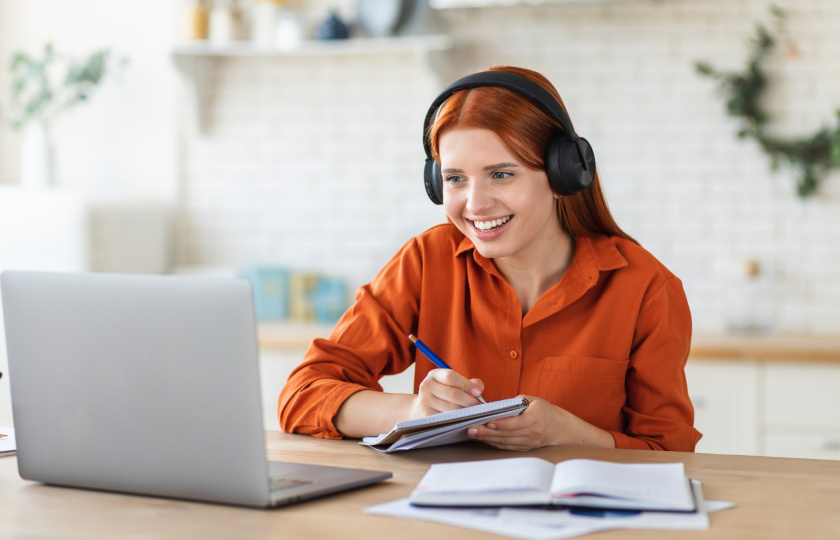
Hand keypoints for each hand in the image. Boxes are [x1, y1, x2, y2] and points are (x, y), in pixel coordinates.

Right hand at [409, 368, 484, 418]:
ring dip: (466, 412)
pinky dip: (458, 421)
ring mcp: (425, 402)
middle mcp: (427, 386)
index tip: (478, 392)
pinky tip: (464, 420)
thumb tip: (478, 388)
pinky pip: (446, 419)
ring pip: (451, 409)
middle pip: (453, 394)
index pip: (451, 376)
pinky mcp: (426, 416)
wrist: (421, 409)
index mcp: (434, 375)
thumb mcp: (453, 384)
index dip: (467, 384)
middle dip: (470, 401)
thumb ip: (469, 383)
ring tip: (474, 414)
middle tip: (480, 407)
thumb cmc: (443, 395)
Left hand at [466, 396, 614, 450]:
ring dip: (487, 439)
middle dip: (487, 432)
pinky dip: (493, 443)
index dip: (502, 424)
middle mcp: (534, 432)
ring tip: (473, 433)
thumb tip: (494, 408)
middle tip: (472, 429)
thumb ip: (515, 403)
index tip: (487, 422)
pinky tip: (482, 438)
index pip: (518, 422)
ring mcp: (529, 443)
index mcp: (537, 417)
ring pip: (505, 442)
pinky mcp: (524, 449)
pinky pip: (506, 446)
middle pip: (508, 434)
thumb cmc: (542, 409)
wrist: (558, 427)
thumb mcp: (532, 400)